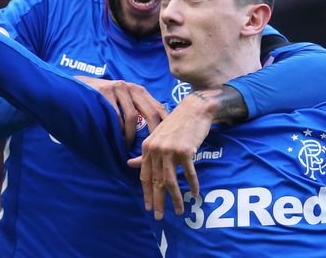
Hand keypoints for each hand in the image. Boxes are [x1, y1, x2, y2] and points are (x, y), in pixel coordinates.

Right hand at [74, 76, 167, 147]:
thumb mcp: (123, 101)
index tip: (167, 142)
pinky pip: (116, 116)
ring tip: (127, 147)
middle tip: (149, 150)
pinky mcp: (105, 91)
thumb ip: (137, 110)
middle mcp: (132, 87)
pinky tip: (115, 138)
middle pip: (151, 113)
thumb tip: (155, 134)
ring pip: (133, 117)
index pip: (159, 108)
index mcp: (140, 91)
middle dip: (152, 134)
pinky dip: (117, 130)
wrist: (78, 87)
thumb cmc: (103, 100)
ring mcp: (119, 88)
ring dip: (130, 136)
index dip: (166, 125)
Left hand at [127, 90, 219, 219]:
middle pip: (156, 182)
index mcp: (147, 147)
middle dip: (157, 201)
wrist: (194, 109)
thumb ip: (146, 154)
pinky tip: (195, 194)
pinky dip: (193, 185)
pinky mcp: (186, 150)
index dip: (147, 193)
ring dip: (176, 199)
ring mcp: (170, 150)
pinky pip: (189, 173)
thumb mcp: (158, 138)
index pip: (145, 176)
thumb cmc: (176, 125)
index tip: (148, 207)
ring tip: (179, 211)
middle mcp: (156, 149)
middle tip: (158, 217)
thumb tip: (129, 164)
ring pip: (171, 181)